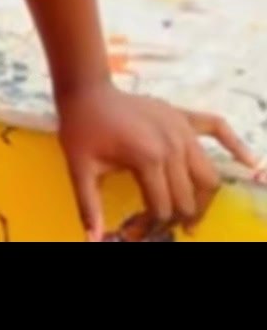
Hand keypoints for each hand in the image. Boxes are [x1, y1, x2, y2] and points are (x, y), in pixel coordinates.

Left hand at [58, 82, 261, 241]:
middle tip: (159, 226)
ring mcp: (182, 129)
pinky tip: (250, 162)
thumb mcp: (80, 169)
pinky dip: (235, 145)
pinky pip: (217, 128)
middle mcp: (173, 144)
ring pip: (208, 176)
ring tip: (188, 214)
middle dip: (176, 218)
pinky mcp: (184, 116)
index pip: (163, 208)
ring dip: (202, 199)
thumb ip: (89, 206)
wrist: (87, 90)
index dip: (151, 227)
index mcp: (149, 158)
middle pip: (188, 197)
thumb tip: (93, 239)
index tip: (136, 232)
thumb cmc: (82, 129)